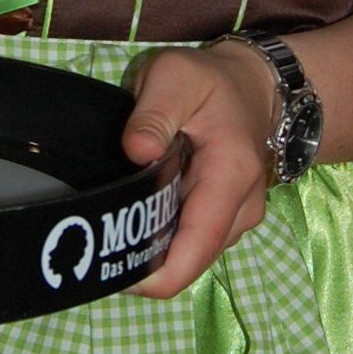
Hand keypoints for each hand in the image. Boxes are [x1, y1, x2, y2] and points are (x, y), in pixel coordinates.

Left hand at [121, 40, 277, 299]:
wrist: (254, 85)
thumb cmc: (211, 81)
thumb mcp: (176, 77)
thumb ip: (154, 114)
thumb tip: (136, 153)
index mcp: (230, 179)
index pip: (193, 254)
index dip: (150, 276)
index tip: (107, 266)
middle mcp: (242, 211)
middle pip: (187, 262)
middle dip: (144, 259)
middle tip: (98, 235)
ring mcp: (239, 219)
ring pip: (189, 255)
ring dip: (154, 246)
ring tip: (116, 218)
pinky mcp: (229, 219)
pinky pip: (192, 241)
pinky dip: (165, 234)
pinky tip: (139, 211)